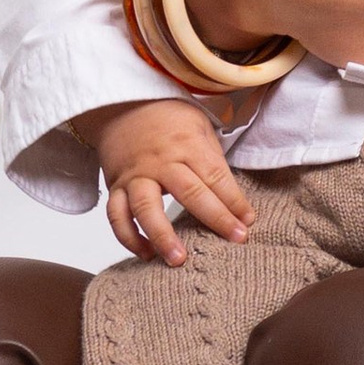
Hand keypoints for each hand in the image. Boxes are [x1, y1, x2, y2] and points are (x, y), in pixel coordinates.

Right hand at [77, 98, 249, 263]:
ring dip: (162, 236)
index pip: (216, 176)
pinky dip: (128, 237)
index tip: (248, 221)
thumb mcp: (198, 127)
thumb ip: (213, 160)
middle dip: (216, 218)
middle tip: (236, 239)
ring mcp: (136, 175)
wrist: (120, 105)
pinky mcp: (115, 186)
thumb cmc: (168, 119)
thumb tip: (236, 199)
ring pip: (146, 209)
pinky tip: (146, 254)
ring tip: (178, 259)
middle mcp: (161, 162)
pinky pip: (116, 216)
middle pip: (189, 192)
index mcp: (187, 144)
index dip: (234, 200)